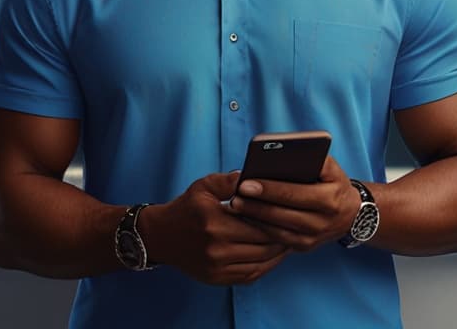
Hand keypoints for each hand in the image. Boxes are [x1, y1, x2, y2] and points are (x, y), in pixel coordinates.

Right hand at [141, 171, 290, 285]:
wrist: (161, 236)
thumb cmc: (186, 208)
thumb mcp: (204, 186)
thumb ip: (230, 180)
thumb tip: (255, 177)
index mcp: (215, 223)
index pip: (259, 224)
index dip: (278, 220)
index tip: (290, 212)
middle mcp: (217, 248)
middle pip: (264, 246)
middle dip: (282, 237)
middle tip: (295, 226)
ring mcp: (217, 267)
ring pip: (261, 263)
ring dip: (278, 253)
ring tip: (288, 240)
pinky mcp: (217, 279)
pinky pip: (250, 276)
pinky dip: (265, 266)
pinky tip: (272, 255)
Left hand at [227, 157, 361, 251]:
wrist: (351, 215)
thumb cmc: (334, 184)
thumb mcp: (331, 168)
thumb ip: (313, 158)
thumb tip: (285, 154)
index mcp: (329, 199)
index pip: (294, 193)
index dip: (268, 189)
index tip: (246, 183)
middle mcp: (322, 222)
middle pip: (282, 214)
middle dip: (255, 205)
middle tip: (235, 196)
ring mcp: (313, 238)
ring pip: (277, 230)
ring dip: (254, 218)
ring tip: (236, 205)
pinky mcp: (304, 247)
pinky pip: (278, 240)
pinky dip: (260, 229)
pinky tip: (246, 218)